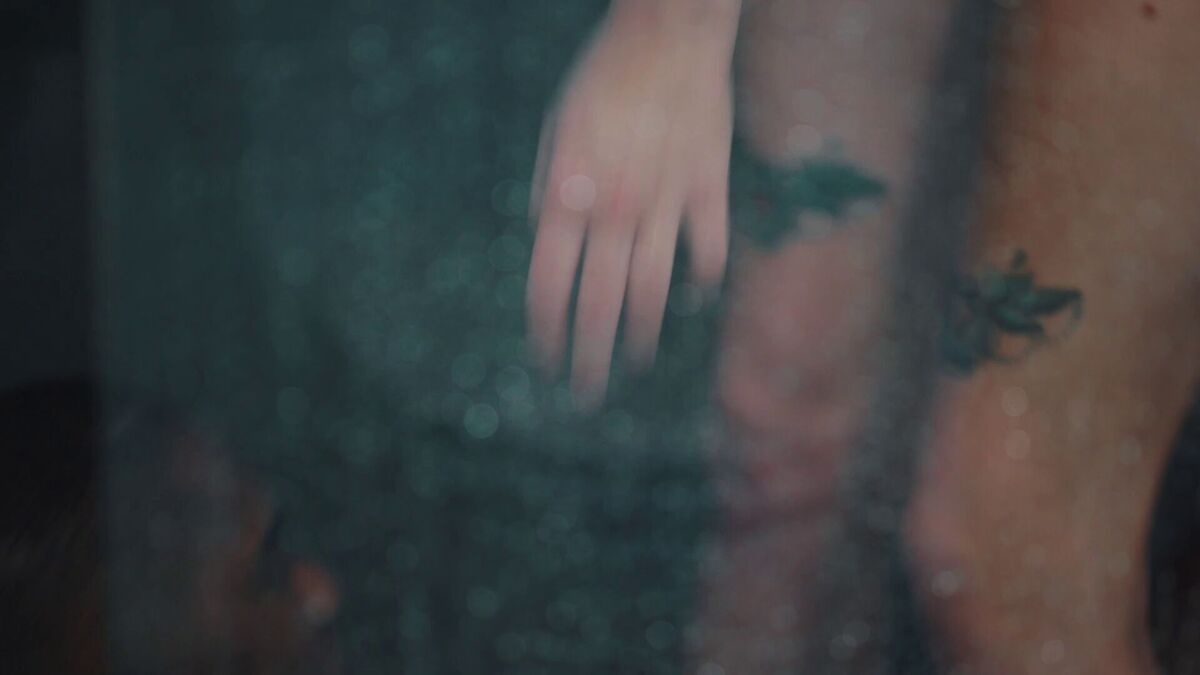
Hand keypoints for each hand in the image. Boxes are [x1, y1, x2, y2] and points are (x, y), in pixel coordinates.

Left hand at [526, 3, 738, 408]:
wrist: (668, 34)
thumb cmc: (602, 77)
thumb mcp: (555, 130)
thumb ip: (551, 190)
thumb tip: (548, 237)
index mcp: (569, 197)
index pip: (549, 286)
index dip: (546, 330)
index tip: (544, 358)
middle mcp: (616, 212)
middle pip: (599, 305)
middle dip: (590, 357)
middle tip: (585, 394)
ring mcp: (666, 205)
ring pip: (653, 291)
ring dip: (641, 333)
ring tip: (633, 359)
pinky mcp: (708, 190)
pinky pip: (706, 251)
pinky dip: (700, 281)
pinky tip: (694, 301)